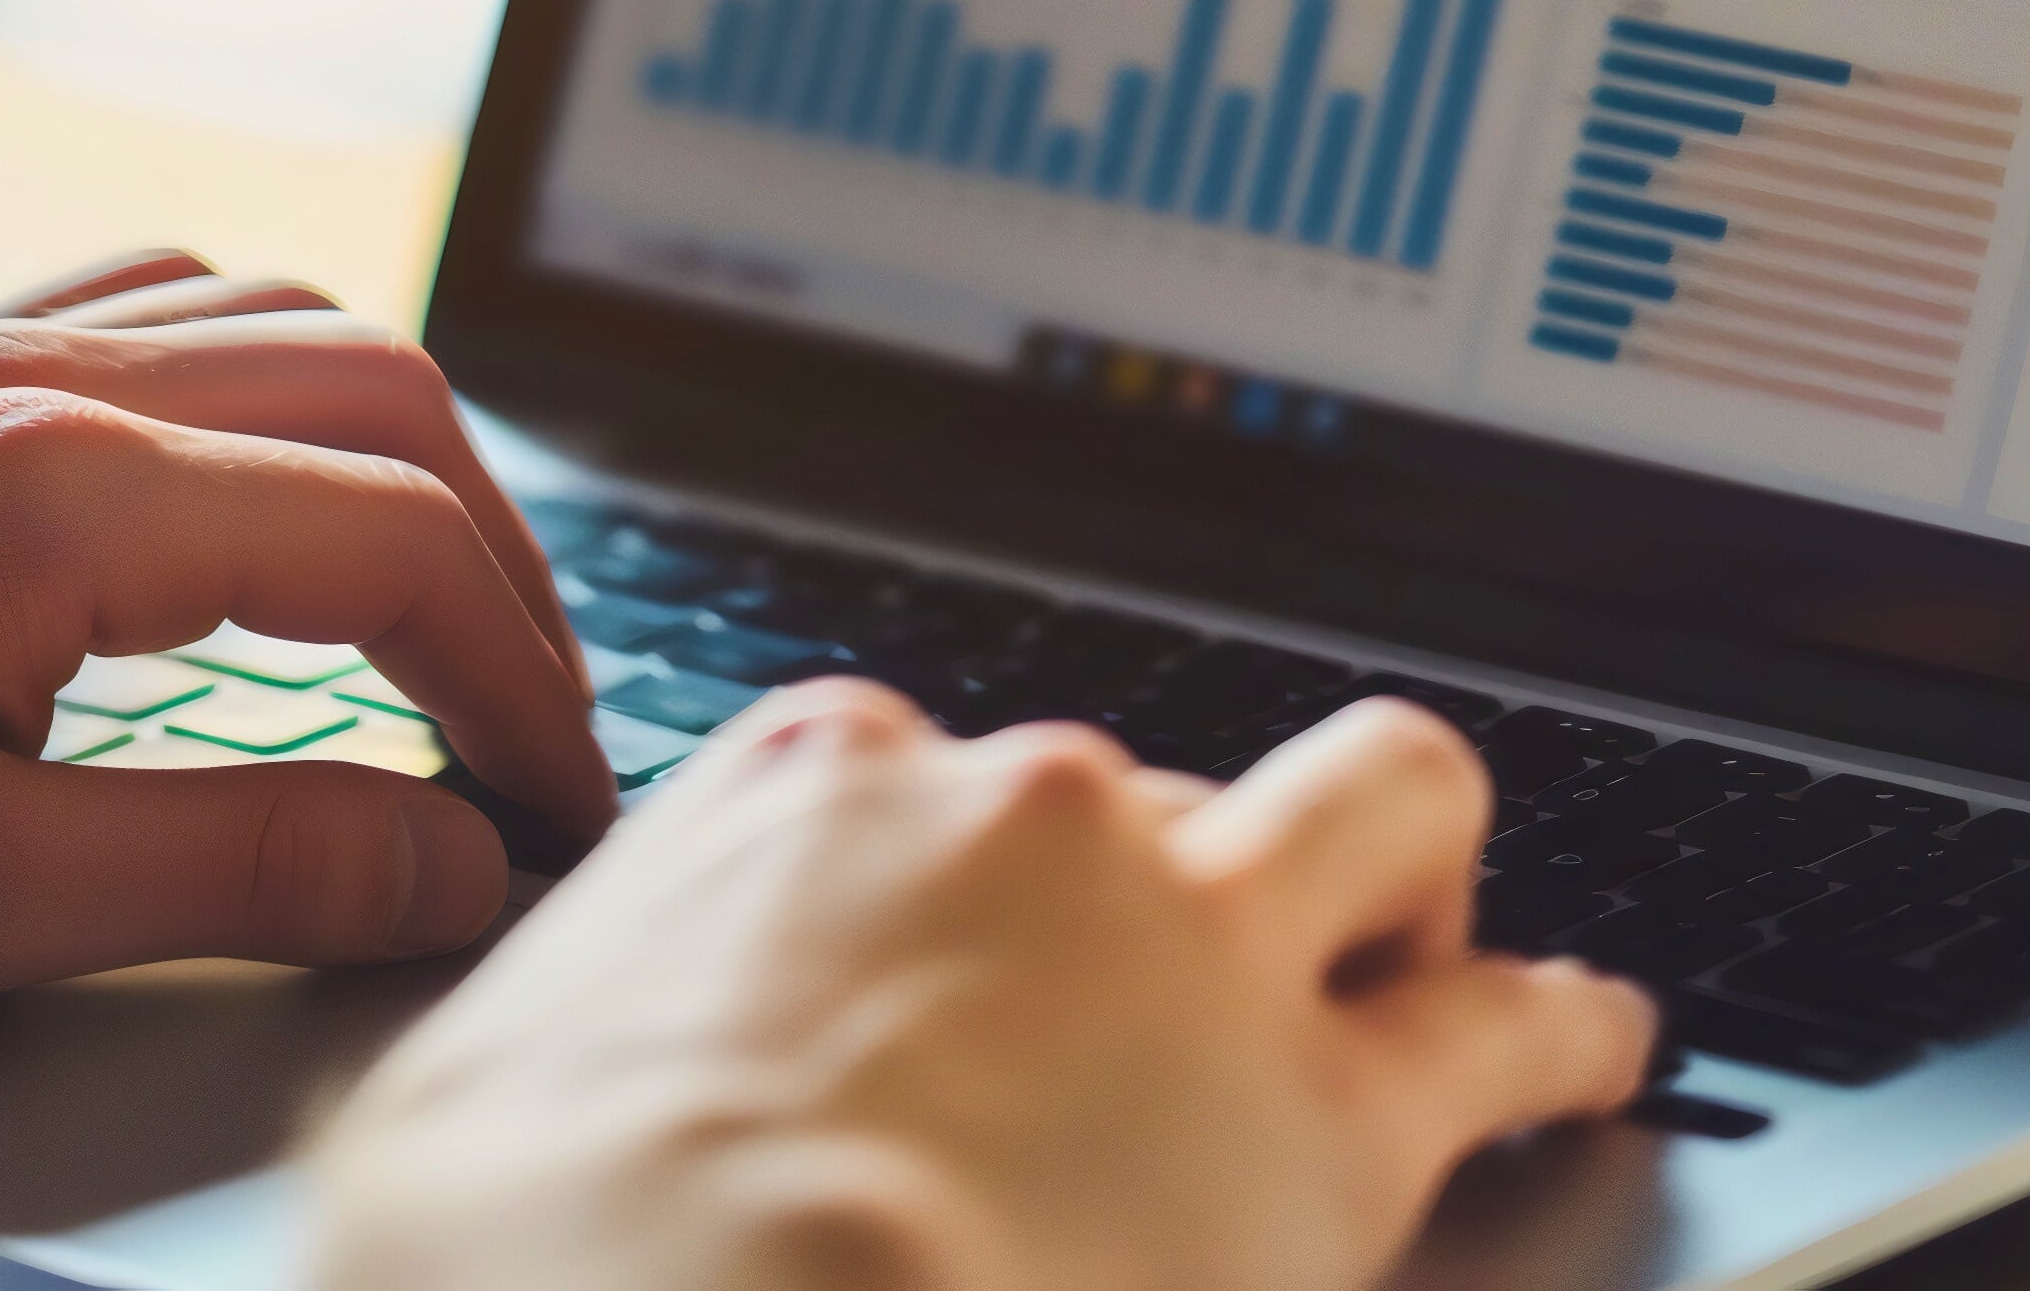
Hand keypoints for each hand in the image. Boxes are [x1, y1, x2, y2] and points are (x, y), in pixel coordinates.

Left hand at [0, 252, 617, 1028]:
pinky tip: (232, 483)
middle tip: (529, 729)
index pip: (397, 543)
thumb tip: (447, 858)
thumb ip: (241, 864)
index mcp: (60, 488)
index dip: (522, 684)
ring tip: (426, 616)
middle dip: (496, 560)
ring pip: (264, 324)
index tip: (558, 816)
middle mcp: (17, 380)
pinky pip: (133, 310)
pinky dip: (253, 385)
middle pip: (372, 398)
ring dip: (389, 456)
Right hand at [312, 686, 1657, 1290]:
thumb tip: (435, 1114)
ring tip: (1460, 935)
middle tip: (1218, 956)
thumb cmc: (545, 1266)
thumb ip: (500, 1067)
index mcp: (801, 790)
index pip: (923, 786)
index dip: (964, 888)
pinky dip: (1569, 1025)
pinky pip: (1514, 1017)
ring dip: (1421, 865)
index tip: (967, 963)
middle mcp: (1012, 808)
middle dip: (1203, 857)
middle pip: (1155, 789)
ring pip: (1385, 806)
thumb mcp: (440, 1118)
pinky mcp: (1329, 1095)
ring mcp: (1188, 928)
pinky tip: (1594, 1045)